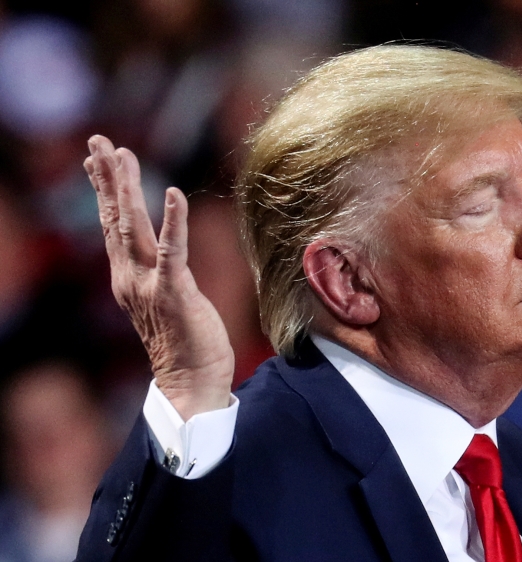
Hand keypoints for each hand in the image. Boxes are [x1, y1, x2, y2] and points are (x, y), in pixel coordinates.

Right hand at [84, 135, 233, 419]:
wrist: (189, 383)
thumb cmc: (185, 343)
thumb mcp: (164, 301)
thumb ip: (158, 274)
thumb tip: (161, 251)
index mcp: (128, 278)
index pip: (112, 226)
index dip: (105, 190)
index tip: (98, 159)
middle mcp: (131, 277)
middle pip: (114, 218)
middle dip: (106, 177)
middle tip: (98, 141)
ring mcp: (149, 285)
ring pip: (132, 227)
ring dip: (126, 188)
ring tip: (121, 154)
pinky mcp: (174, 292)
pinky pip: (172, 251)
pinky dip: (172, 221)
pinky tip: (173, 193)